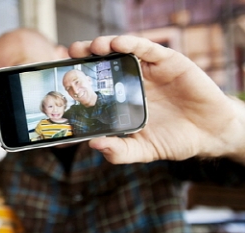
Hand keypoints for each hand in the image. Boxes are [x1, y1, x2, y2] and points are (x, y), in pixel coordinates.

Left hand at [69, 35, 244, 163]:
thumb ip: (119, 151)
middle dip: (84, 58)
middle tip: (68, 56)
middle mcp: (131, 82)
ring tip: (89, 48)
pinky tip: (116, 44)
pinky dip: (130, 43)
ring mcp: (147, 71)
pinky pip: (146, 48)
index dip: (78, 81)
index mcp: (121, 101)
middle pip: (102, 64)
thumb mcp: (142, 150)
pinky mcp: (167, 62)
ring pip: (120, 51)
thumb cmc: (174, 140)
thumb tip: (93, 145)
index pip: (95, 86)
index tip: (59, 80)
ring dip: (102, 46)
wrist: (211, 134)